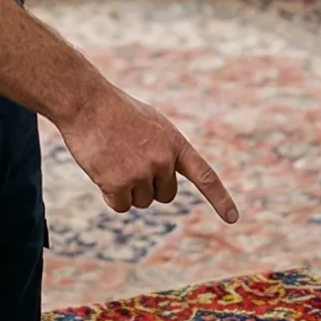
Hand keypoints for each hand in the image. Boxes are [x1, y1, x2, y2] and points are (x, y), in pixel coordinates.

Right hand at [53, 85, 241, 221]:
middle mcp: (163, 160)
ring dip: (126, 189)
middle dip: (150, 187)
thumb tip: (164, 181)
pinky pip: (121, 206)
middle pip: (165, 195)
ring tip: (113, 159)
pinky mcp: (118, 183)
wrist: (87, 103)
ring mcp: (141, 173)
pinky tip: (102, 171)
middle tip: (129, 162)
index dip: (220, 199)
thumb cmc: (116, 111)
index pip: (205, 176)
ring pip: (141, 202)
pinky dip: (111, 196)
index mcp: (175, 143)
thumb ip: (165, 151)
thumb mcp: (152, 124)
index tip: (233, 217)